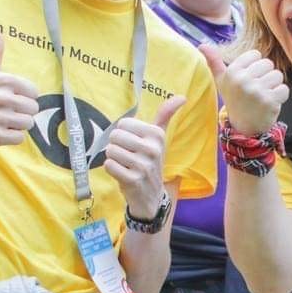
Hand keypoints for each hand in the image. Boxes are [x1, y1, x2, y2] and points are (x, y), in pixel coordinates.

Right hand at [0, 27, 38, 147]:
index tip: (9, 99)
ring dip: (16, 126)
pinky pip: (19, 138)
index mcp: (2, 80)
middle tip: (4, 112)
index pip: (34, 92)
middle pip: (33, 109)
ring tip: (0, 122)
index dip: (23, 98)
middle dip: (21, 113)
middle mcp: (0, 97)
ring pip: (28, 124)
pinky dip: (10, 138)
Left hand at [102, 96, 185, 221]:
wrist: (151, 195)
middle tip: (127, 155)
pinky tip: (122, 174)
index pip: (124, 123)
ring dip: (114, 158)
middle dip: (116, 145)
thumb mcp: (159, 138)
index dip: (123, 133)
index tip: (133, 143)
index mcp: (157, 135)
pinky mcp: (133, 180)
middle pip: (115, 136)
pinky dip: (112, 170)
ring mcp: (143, 166)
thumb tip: (182, 97)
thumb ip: (165, 115)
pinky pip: (109, 165)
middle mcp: (153, 149)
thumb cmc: (150, 161)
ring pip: (111, 150)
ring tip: (125, 165)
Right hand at [200, 42, 288, 135]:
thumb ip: (214, 62)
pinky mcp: (269, 101)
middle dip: (266, 76)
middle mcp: (242, 80)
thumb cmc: (235, 100)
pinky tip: (270, 103)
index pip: (256, 55)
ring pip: (278, 76)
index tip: (249, 79)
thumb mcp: (221, 81)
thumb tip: (202, 45)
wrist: (243, 127)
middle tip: (256, 90)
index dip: (256, 67)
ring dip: (274, 86)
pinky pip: (284, 89)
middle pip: (268, 64)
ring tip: (263, 96)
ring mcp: (256, 91)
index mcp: (232, 72)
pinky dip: (280, 96)